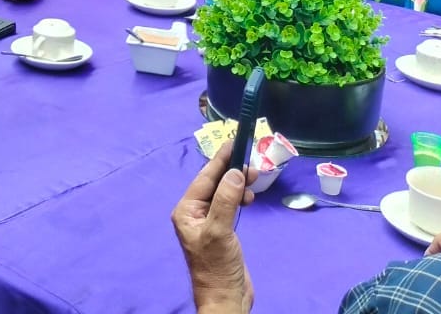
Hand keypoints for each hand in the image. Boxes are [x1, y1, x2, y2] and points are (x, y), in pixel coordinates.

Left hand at [171, 138, 256, 313]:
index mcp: (186, 211)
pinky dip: (239, 198)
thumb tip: (234, 172)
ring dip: (237, 184)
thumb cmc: (216, 266)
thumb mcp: (219, 230)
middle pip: (213, 183)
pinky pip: (230, 205)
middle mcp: (194, 214)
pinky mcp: (222, 231)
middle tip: (251, 162)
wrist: (226, 298)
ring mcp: (208, 222)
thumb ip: (225, 200)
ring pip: (223, 193)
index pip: (204, 178)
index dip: (219, 160)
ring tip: (253, 179)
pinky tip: (249, 197)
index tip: (233, 142)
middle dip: (231, 171)